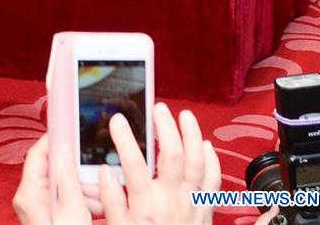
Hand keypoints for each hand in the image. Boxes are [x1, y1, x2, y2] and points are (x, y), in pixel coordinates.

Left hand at [13, 133, 90, 223]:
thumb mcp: (73, 208)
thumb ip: (69, 176)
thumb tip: (65, 149)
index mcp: (29, 193)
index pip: (37, 153)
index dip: (54, 140)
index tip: (68, 130)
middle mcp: (28, 198)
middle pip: (50, 168)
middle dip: (74, 168)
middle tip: (91, 170)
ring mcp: (35, 206)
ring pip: (58, 182)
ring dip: (79, 185)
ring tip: (97, 192)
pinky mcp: (44, 213)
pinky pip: (59, 195)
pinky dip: (75, 197)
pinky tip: (92, 204)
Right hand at [98, 102, 220, 223]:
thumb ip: (111, 202)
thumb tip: (106, 172)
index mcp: (146, 206)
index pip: (134, 165)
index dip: (125, 139)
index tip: (118, 120)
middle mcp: (171, 201)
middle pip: (173, 155)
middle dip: (166, 127)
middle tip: (158, 109)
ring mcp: (191, 204)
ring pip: (198, 162)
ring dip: (192, 135)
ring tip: (185, 115)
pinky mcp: (204, 211)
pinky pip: (214, 182)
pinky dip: (212, 160)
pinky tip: (205, 145)